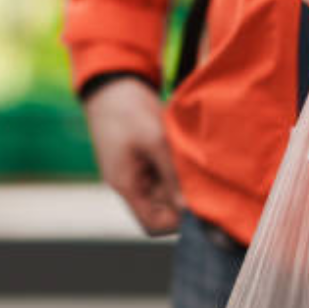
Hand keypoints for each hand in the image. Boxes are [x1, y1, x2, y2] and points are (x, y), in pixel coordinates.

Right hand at [83, 77, 183, 235]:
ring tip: (187, 157)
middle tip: (197, 176)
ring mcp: (136, 171)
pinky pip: (164, 173)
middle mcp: (130, 184)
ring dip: (180, 179)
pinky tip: (181, 149)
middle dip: (181, 196)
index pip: (152, 225)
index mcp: (126, 186)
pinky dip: (176, 166)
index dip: (175, 222)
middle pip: (162, 209)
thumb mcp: (154, 140)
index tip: (194, 203)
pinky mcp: (142, 158)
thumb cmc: (127, 109)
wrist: (111, 82)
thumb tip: (188, 208)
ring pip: (166, 189)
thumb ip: (171, 175)